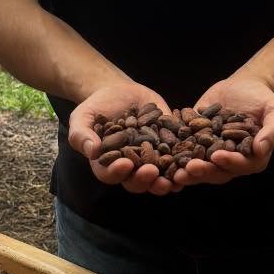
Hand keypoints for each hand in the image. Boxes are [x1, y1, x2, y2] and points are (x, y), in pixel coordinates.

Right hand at [68, 80, 177, 195]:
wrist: (120, 92)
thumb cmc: (97, 107)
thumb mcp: (83, 117)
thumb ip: (81, 135)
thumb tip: (92, 151)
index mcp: (108, 164)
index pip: (110, 175)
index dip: (117, 172)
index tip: (125, 164)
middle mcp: (130, 168)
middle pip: (137, 182)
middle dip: (145, 179)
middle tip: (152, 172)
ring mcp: (151, 160)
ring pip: (159, 178)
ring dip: (167, 181)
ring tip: (174, 178)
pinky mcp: (169, 148)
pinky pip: (178, 160)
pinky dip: (184, 163)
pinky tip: (192, 162)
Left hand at [173, 71, 273, 188]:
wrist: (244, 86)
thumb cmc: (264, 100)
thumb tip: (262, 148)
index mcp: (251, 158)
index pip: (241, 166)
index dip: (229, 163)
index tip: (217, 157)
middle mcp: (230, 161)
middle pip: (216, 171)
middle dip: (202, 171)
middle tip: (188, 169)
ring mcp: (211, 153)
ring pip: (198, 166)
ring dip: (185, 170)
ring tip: (172, 170)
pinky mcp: (195, 142)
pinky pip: (183, 150)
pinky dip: (173, 154)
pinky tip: (161, 152)